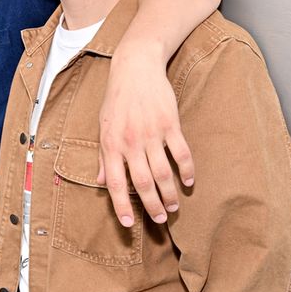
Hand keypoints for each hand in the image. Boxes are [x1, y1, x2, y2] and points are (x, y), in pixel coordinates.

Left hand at [98, 48, 194, 226]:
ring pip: (163, 172)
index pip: (115, 183)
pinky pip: (180, 152)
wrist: (135, 67)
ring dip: (169, 193)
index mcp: (111, 144)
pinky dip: (186, 170)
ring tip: (174, 206)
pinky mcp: (170, 123)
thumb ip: (103, 156)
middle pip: (142, 183)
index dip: (121, 206)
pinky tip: (189, 181)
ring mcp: (151, 133)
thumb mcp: (103, 126)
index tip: (128, 224)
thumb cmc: (116, 98)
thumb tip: (101, 181)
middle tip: (160, 219)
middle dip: (152, 205)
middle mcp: (130, 142)